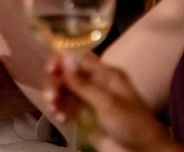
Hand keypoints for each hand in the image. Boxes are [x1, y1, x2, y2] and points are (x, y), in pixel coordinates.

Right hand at [42, 52, 182, 151]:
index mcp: (105, 74)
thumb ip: (83, 83)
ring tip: (55, 111)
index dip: (61, 60)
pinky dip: (58, 110)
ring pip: (61, 90)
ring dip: (54, 98)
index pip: (77, 58)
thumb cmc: (133, 125)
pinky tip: (61, 119)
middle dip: (55, 84)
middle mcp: (95, 82)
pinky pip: (63, 106)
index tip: (51, 70)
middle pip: (65, 74)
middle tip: (51, 98)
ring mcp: (88, 99)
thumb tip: (64, 58)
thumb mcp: (108, 103)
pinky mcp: (83, 114)